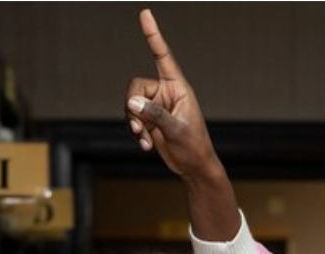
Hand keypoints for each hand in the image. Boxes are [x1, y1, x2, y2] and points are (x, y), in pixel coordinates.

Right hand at [126, 9, 221, 181]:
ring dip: (134, 122)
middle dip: (133, 105)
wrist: (193, 167)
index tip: (145, 14)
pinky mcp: (150, 119)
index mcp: (178, 87)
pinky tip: (146, 146)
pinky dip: (136, 132)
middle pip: (136, 86)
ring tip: (144, 139)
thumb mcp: (176, 130)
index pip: (163, 57)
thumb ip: (155, 114)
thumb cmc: (194, 147)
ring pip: (131, 103)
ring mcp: (156, 106)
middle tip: (138, 125)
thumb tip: (131, 102)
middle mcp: (166, 92)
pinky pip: (132, 118)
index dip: (153, 36)